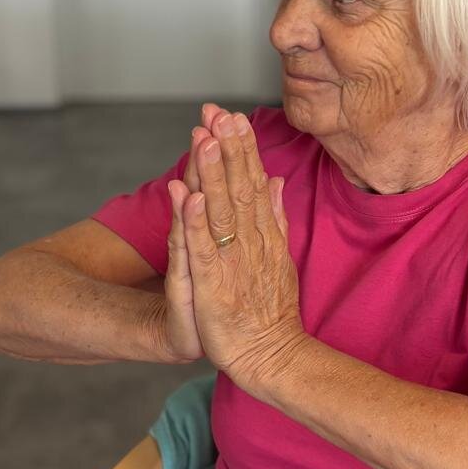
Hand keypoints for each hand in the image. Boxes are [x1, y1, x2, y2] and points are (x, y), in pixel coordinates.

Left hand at [167, 105, 305, 390]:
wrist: (273, 356)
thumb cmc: (271, 311)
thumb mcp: (278, 257)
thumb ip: (275, 217)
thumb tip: (275, 179)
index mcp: (264, 234)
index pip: (253, 183)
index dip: (243, 148)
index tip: (233, 116)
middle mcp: (251, 243)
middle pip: (239, 189)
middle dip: (228, 149)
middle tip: (218, 112)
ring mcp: (232, 263)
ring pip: (221, 211)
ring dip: (213, 174)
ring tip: (204, 139)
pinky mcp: (213, 286)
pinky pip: (201, 249)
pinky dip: (195, 222)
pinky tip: (189, 195)